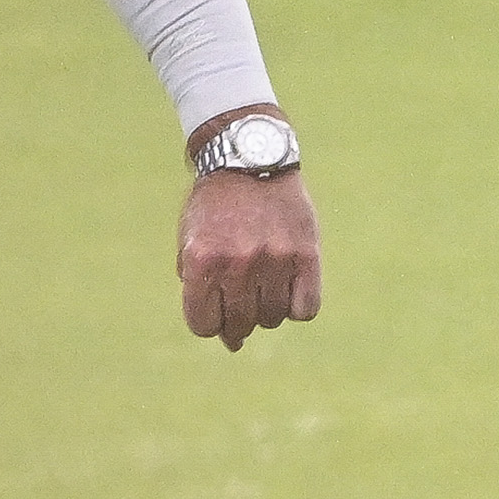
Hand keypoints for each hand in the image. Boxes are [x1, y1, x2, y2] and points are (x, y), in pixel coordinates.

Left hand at [178, 168, 321, 349]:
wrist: (249, 156)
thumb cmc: (216, 206)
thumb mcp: (192, 242)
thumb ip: (200, 289)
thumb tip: (230, 343)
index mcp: (201, 260)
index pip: (204, 325)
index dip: (209, 321)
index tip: (216, 307)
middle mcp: (237, 263)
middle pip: (240, 324)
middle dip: (238, 321)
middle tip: (243, 295)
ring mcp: (274, 259)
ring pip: (273, 318)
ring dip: (268, 310)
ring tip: (265, 283)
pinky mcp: (306, 254)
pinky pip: (306, 309)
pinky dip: (298, 305)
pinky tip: (291, 287)